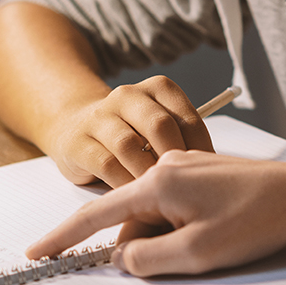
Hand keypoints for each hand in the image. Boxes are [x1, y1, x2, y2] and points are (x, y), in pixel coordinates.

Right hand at [25, 150, 285, 275]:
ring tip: (214, 241)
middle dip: (146, 247)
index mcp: (158, 181)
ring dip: (171, 238)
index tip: (37, 253)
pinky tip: (217, 230)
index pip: (96, 214)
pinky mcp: (204, 174)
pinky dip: (186, 227)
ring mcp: (187, 167)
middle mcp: (167, 166)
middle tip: (192, 255)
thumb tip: (122, 258)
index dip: (64, 237)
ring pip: (156, 215)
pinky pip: (177, 206)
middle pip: (131, 220)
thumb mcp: (196, 253)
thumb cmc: (258, 219)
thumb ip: (147, 259)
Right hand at [44, 76, 213, 187]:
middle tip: (183, 188)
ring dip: (147, 174)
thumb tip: (210, 169)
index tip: (206, 175)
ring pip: (130, 146)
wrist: (75, 127)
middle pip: (160, 127)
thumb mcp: (161, 128)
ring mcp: (100, 116)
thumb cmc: (132, 134)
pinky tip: (136, 195)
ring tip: (160, 195)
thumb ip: (182, 140)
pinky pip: (107, 165)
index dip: (201, 151)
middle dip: (174, 160)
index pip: (189, 118)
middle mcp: (128, 96)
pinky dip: (124, 183)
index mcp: (158, 88)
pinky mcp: (78, 141)